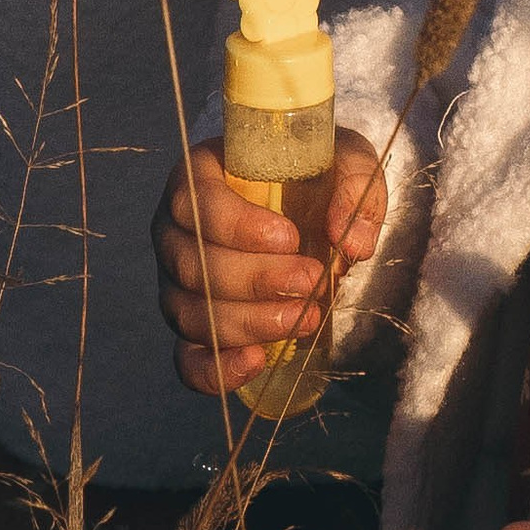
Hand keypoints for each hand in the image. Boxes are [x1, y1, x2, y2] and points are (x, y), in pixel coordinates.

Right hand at [154, 132, 386, 398]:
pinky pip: (187, 359)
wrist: (313, 206)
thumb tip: (352, 242)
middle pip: (192, 266)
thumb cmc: (316, 174)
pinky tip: (256, 362)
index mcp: (199, 178)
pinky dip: (217, 369)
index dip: (235, 225)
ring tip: (305, 319)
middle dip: (255, 281)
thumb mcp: (343, 160)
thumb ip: (353, 184)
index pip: (193, 202)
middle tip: (312, 282)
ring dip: (249, 323)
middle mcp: (176, 232)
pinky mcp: (193, 327)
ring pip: (191, 313)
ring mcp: (178, 284)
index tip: (290, 237)